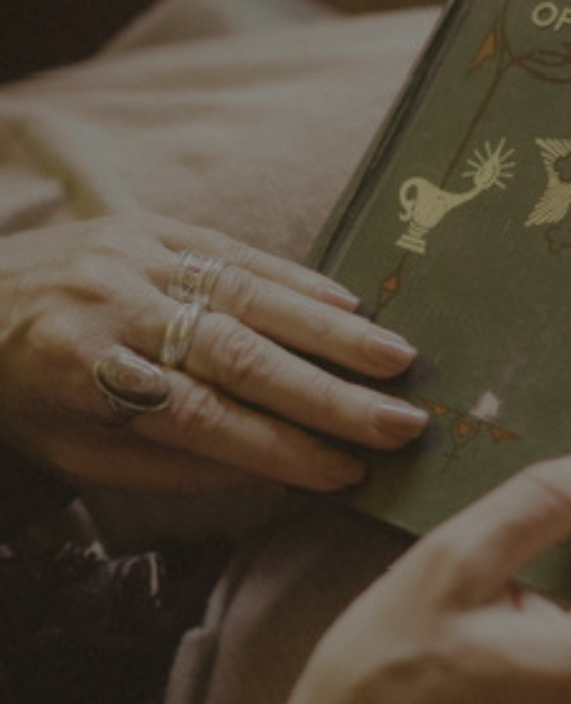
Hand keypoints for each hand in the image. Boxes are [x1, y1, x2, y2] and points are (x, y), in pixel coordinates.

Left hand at [0, 213, 426, 500]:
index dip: (278, 448)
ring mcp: (136, 256)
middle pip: (239, 357)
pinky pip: (236, 253)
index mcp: (82, 372)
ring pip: (250, 298)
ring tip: (397, 361)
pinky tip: (349, 306)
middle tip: (399, 422)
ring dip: (331, 333)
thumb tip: (276, 478)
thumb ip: (169, 465)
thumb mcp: (72, 449)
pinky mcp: (153, 224)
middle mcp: (115, 305)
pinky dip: (298, 280)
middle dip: (329, 396)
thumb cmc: (22, 391)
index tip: (344, 473)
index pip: (201, 419)